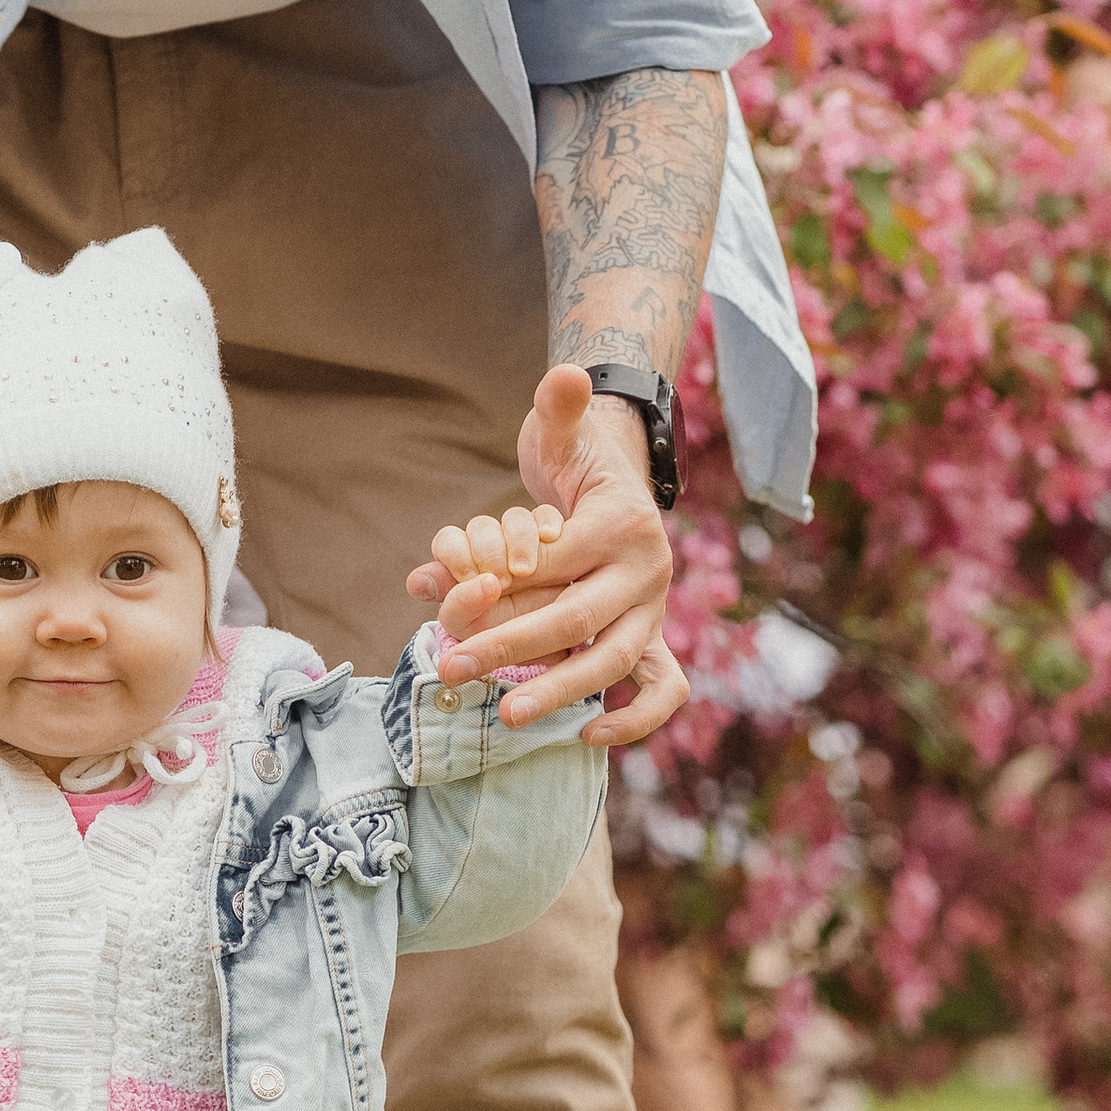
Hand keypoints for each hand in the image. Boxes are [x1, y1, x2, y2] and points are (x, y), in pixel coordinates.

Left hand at [404, 363, 676, 733]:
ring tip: (506, 714)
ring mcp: (654, 609)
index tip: (448, 599)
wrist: (619, 485)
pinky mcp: (653, 637)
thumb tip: (564, 375)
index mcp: (623, 522)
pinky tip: (587, 735)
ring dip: (560, 691)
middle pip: (577, 616)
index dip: (499, 583)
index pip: (554, 563)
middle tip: (450, 666)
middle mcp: (648, 570)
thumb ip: (558, 410)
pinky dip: (634, 718)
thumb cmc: (579, 463)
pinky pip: (661, 687)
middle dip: (509, 643)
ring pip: (614, 659)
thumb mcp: (564, 433)